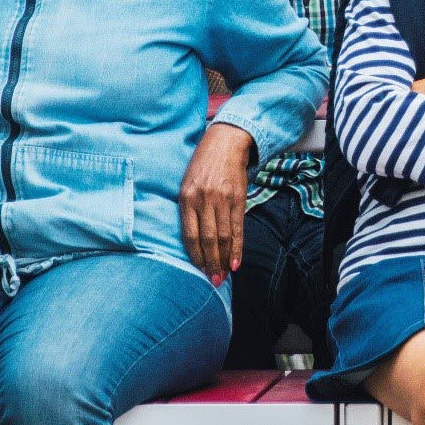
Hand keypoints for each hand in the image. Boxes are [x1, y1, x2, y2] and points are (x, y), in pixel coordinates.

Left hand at [180, 123, 255, 278]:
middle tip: (213, 280)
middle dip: (210, 263)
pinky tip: (235, 262)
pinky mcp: (238, 198)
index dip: (195, 257)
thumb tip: (194, 240)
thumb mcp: (187, 184)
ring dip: (224, 259)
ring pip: (223, 237)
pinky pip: (237, 228)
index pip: (190, 235)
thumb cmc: (202, 166)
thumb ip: (189, 210)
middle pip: (207, 240)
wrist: (225, 144)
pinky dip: (237, 247)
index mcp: (186, 198)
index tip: (199, 271)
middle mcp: (204, 200)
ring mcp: (222, 200)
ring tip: (223, 275)